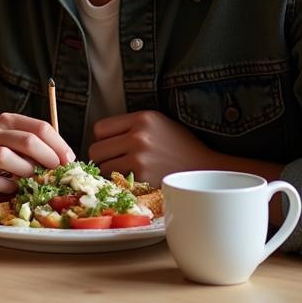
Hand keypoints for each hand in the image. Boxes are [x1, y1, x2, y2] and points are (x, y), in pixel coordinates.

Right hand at [0, 113, 74, 197]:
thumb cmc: (7, 159)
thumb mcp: (22, 147)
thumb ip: (42, 149)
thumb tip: (69, 162)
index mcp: (8, 121)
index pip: (39, 127)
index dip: (59, 145)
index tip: (69, 161)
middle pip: (25, 140)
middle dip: (46, 157)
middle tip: (56, 171)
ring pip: (5, 157)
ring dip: (25, 171)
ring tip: (31, 179)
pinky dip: (9, 187)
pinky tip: (13, 188)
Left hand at [88, 110, 216, 187]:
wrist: (207, 169)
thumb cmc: (180, 146)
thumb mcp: (157, 123)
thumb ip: (130, 125)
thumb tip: (101, 136)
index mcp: (141, 119)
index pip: (99, 129)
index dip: (102, 139)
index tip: (110, 145)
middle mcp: (138, 137)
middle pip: (96, 150)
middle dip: (102, 157)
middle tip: (114, 161)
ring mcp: (140, 159)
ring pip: (103, 168)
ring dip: (109, 172)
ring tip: (125, 171)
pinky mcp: (144, 179)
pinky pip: (117, 182)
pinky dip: (121, 183)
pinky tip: (134, 180)